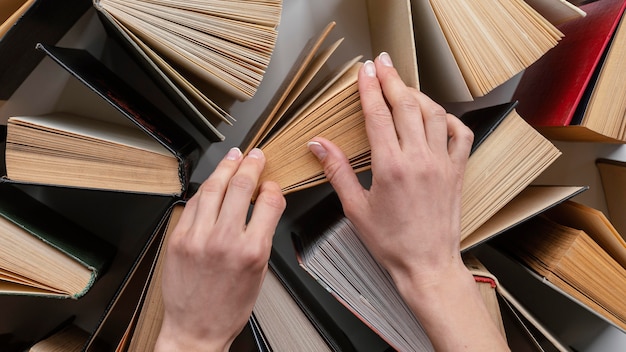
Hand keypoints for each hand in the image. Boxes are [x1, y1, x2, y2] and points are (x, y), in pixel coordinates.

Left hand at [155, 148, 285, 351]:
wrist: (196, 329)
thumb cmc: (230, 307)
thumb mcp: (260, 272)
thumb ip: (262, 234)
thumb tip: (265, 205)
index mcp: (252, 251)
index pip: (269, 201)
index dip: (273, 186)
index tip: (271, 183)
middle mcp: (224, 241)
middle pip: (240, 185)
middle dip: (250, 164)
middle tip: (255, 155)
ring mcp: (198, 238)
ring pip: (214, 187)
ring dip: (226, 167)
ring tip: (234, 157)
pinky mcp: (178, 239)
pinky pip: (194, 204)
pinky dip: (206, 189)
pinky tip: (213, 182)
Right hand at [308, 53, 508, 350]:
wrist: (427, 264)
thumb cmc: (391, 242)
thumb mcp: (355, 209)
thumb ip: (337, 171)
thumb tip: (319, 145)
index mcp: (390, 167)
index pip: (378, 115)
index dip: (369, 88)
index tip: (364, 71)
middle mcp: (419, 159)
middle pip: (406, 105)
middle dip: (392, 79)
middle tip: (382, 64)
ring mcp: (442, 163)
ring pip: (433, 114)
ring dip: (417, 95)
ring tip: (403, 87)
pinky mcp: (456, 171)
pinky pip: (460, 133)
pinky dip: (448, 118)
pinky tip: (436, 116)